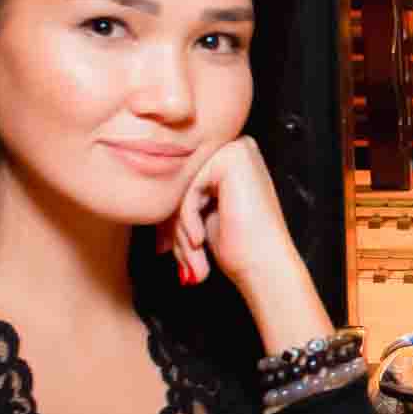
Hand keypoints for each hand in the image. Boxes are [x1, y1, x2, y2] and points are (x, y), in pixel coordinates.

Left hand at [165, 133, 297, 288]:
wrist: (266, 266)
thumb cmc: (241, 247)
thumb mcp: (203, 218)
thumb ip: (181, 200)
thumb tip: (146, 203)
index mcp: (234, 158)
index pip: (186, 181)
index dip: (171, 217)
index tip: (165, 246)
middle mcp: (238, 147)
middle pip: (182, 182)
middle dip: (173, 225)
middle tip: (174, 256)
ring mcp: (236, 150)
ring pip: (183, 186)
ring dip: (179, 227)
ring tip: (190, 258)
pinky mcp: (231, 160)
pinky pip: (189, 189)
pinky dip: (188, 219)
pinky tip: (199, 241)